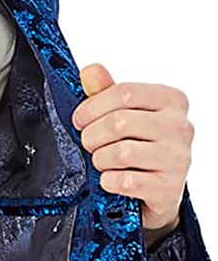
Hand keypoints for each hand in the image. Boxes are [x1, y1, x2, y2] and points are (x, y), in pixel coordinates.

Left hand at [71, 63, 192, 242]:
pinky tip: (112, 178)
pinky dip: (108, 181)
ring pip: (121, 153)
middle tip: (88, 143)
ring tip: (101, 161)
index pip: (124, 93)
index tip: (79, 119)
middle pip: (119, 122)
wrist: (157, 189)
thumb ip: (106, 92)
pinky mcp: (169, 188)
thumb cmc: (140, 144)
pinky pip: (125, 181)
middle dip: (91, 135)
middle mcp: (181, 127)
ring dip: (99, 159)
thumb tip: (90, 71)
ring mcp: (178, 159)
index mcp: (172, 100)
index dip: (91, 107)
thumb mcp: (125, 114)